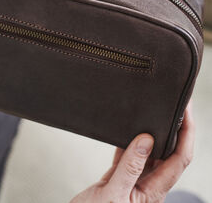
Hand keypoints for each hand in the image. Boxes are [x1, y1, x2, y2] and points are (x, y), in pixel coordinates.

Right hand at [71, 102, 193, 202]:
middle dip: (176, 129)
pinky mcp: (119, 178)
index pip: (179, 159)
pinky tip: (126, 131)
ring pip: (149, 152)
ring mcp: (133, 181)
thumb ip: (129, 168)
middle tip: (176, 107)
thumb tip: (146, 140)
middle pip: (169, 153)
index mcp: (153, 191)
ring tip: (153, 113)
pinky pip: (128, 156)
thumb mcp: (114, 194)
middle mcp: (147, 185)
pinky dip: (128, 141)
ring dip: (153, 133)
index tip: (186, 113)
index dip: (186, 135)